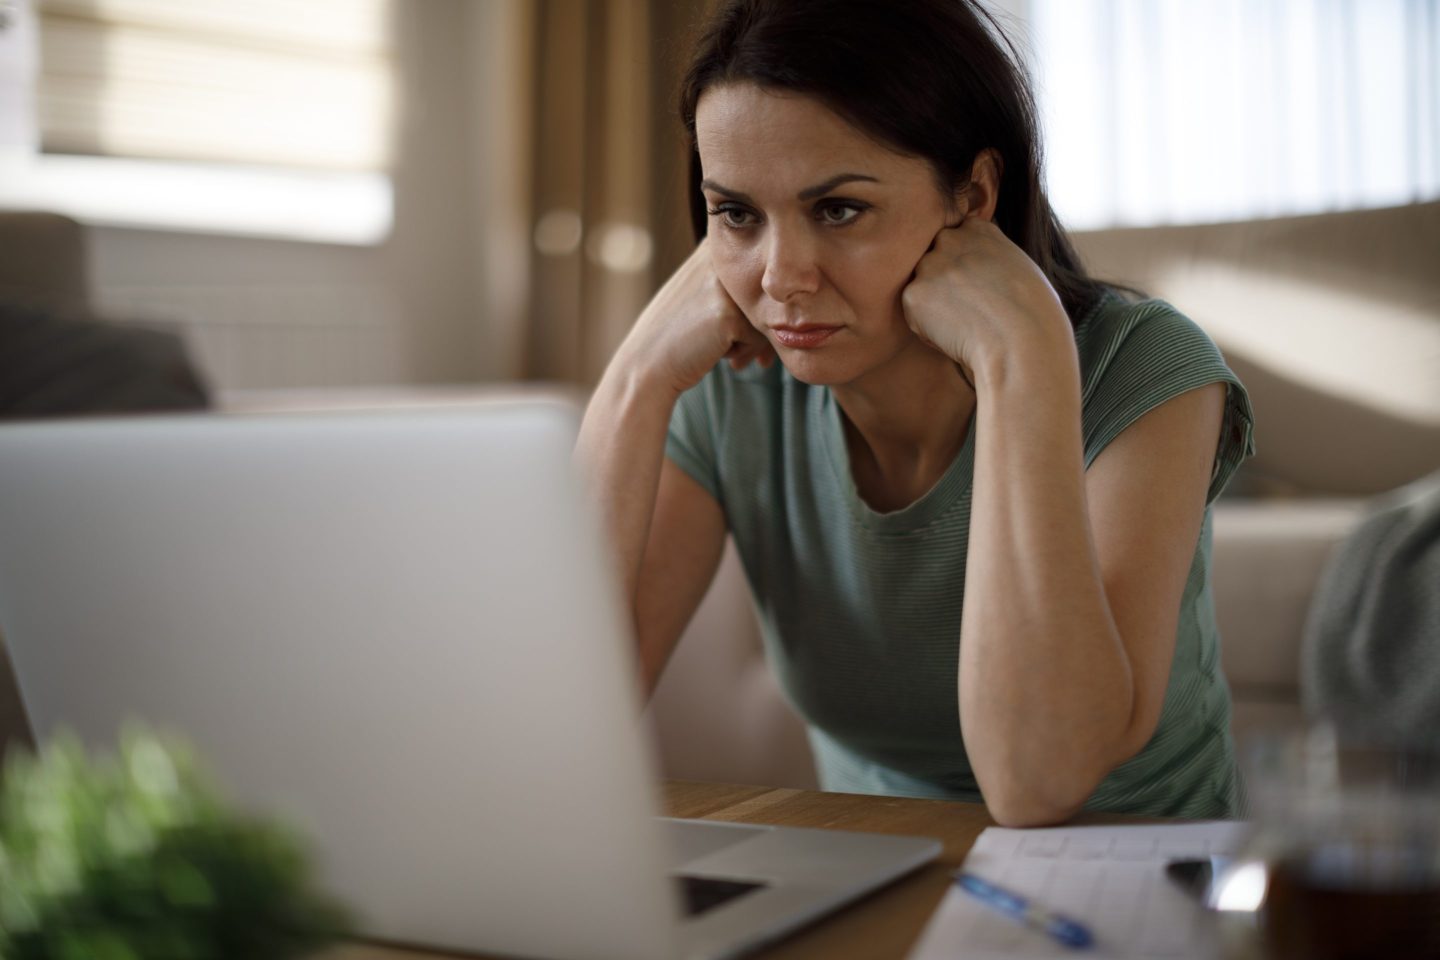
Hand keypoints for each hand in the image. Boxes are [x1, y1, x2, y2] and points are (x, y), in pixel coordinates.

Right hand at [617, 239, 774, 396]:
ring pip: (767, 312)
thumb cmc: (679, 334)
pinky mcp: (729, 313)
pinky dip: (746, 351)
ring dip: (754, 339)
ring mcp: (724, 285)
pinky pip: (761, 335)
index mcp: (712, 248)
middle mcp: (719, 259)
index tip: (745, 328)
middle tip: (747, 350)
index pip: (759, 271)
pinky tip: (725, 359)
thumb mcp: (702, 292)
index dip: (757, 303)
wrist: (648, 364)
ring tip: (731, 355)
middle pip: (767, 291)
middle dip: (759, 324)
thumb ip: (734, 283)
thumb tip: (788, 296)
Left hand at [900, 218, 1072, 382]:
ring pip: (922, 289)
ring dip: (935, 307)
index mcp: (978, 228)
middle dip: (944, 284)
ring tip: (967, 324)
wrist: (1022, 339)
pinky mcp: (913, 293)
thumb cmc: (1033, 312)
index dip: (966, 270)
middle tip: (970, 310)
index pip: (957, 242)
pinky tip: (956, 336)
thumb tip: (975, 272)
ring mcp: (929, 265)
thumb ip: (988, 258)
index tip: (981, 289)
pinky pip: (914, 315)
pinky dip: (928, 330)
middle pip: (934, 262)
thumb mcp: (1018, 266)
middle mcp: (949, 239)